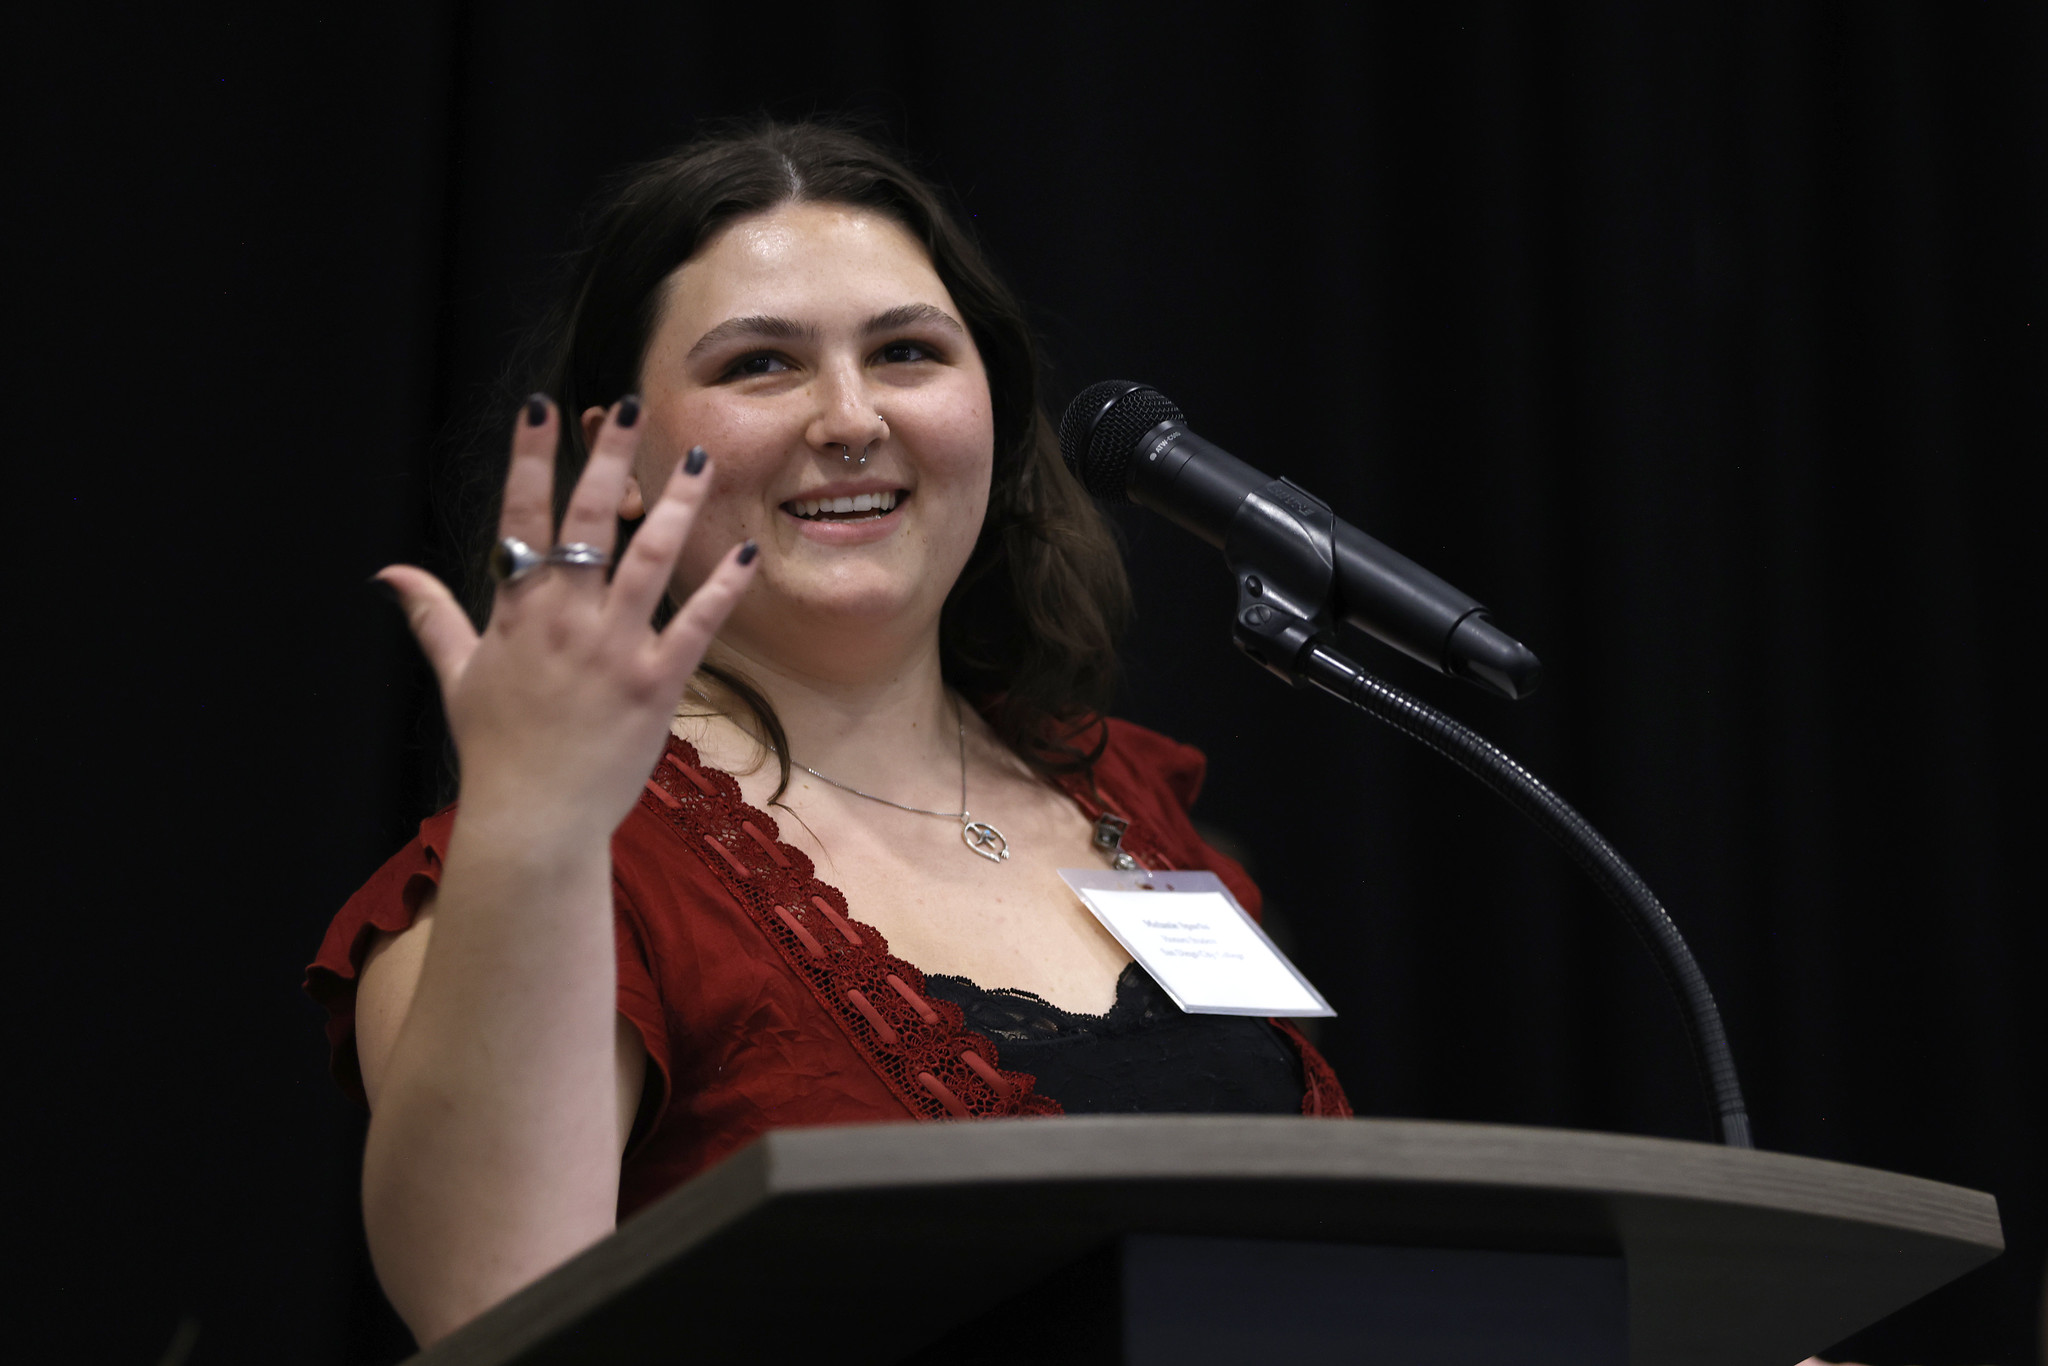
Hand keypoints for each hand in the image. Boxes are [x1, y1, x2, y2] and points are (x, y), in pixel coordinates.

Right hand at [377, 394, 756, 843]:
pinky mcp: (657, 684)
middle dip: (608, 457)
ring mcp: (614, 649)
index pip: (521, 518)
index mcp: (517, 612)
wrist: (534, 820)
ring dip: (676, 505)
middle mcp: (565, 620)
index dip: (531, 458)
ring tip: (698, 458)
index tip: (542, 407)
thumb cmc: (496, 750)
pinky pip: (696, 624)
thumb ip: (433, 617)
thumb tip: (389, 573)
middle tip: (627, 405)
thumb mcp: (458, 677)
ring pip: (650, 560)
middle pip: (590, 521)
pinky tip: (743, 550)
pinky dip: (721, 587)